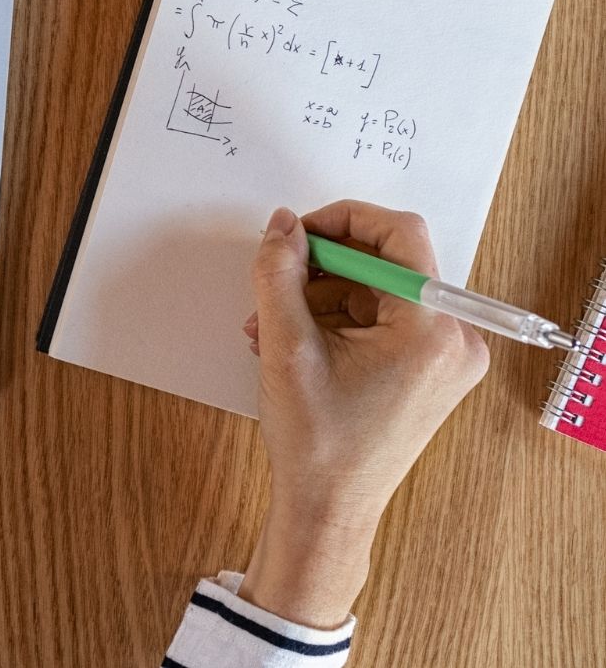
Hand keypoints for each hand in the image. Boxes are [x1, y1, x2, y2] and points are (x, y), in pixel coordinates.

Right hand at [239, 202, 488, 626]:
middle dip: (324, 265)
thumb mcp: (286, 346)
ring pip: (380, 289)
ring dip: (322, 294)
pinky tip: (297, 340)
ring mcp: (446, 357)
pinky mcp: (431, 369)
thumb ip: (279, 272)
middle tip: (276, 283)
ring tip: (273, 324)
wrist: (330, 508)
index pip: (400, 235)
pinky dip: (339, 318)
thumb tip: (282, 224)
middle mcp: (454, 339)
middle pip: (389, 262)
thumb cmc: (317, 442)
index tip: (299, 234)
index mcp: (431, 332)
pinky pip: (385, 316)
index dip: (344, 219)